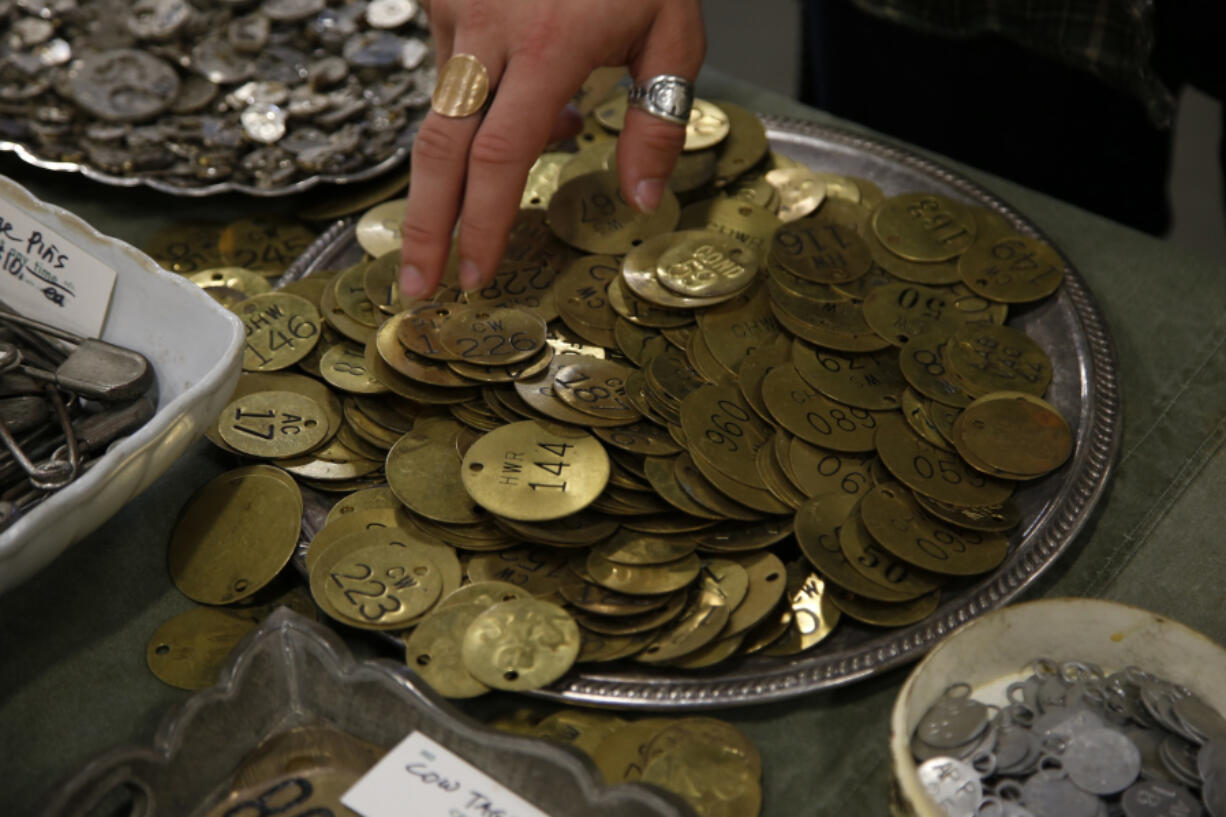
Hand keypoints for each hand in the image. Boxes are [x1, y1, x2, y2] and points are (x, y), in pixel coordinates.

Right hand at [399, 0, 705, 300]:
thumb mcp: (671, 31)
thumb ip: (658, 122)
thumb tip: (641, 203)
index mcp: (549, 49)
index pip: (499, 160)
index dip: (481, 226)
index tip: (475, 275)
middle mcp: (489, 35)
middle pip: (438, 151)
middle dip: (423, 227)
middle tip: (416, 285)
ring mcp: (457, 12)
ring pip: (443, 111)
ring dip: (465, 164)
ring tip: (517, 167)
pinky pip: (452, 71)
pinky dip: (480, 107)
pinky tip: (528, 95)